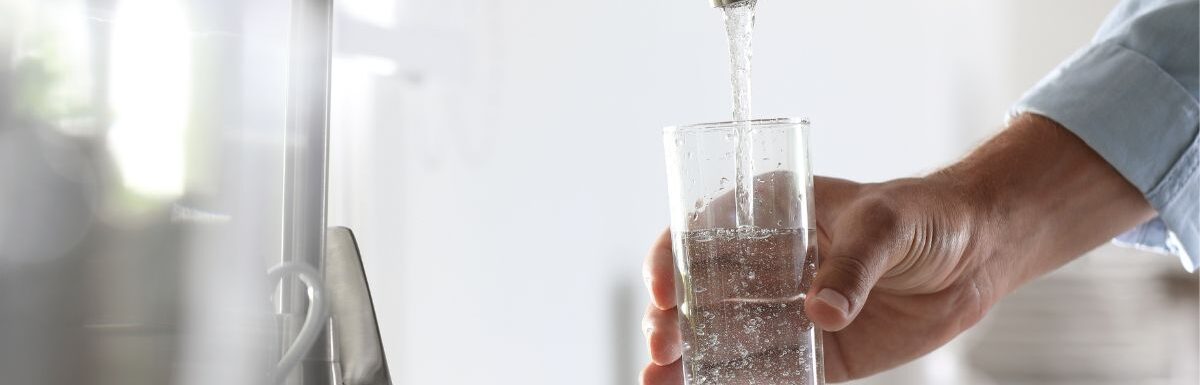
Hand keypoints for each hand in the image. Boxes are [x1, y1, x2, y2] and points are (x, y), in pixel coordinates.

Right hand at [640, 114, 1154, 383]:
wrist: (978, 254)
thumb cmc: (926, 216)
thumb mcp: (886, 224)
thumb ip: (853, 265)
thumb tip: (820, 312)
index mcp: (770, 215)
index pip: (701, 233)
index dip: (670, 259)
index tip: (660, 289)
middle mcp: (767, 264)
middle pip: (700, 294)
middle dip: (671, 320)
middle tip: (663, 346)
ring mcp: (788, 311)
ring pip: (725, 339)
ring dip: (690, 361)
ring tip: (660, 381)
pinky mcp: (817, 352)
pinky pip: (771, 374)